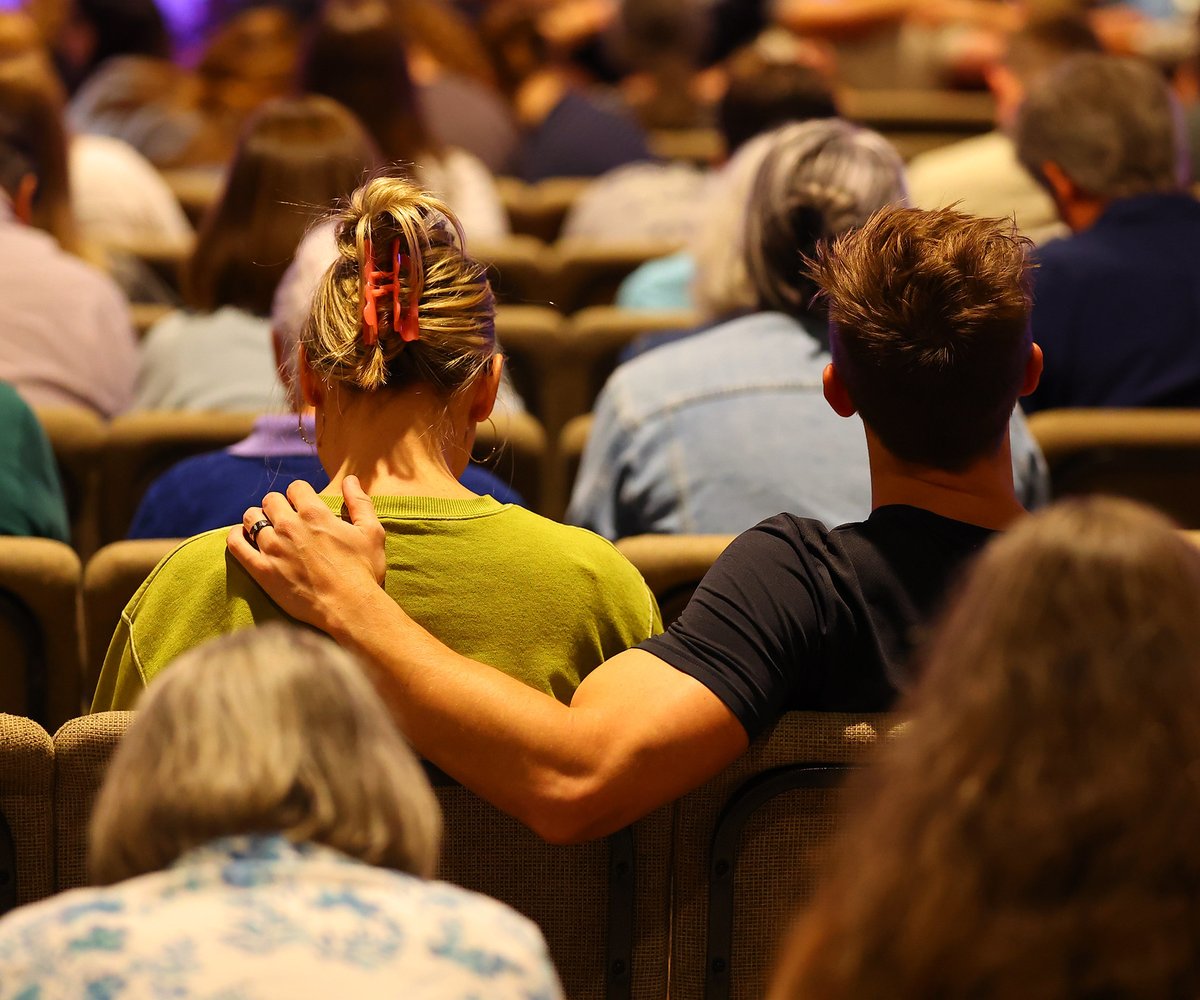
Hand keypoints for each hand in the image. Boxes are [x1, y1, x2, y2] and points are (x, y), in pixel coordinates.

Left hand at [227, 476, 386, 632]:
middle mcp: (289, 525)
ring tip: (268, 531)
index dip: (301, 495)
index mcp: (315, 513)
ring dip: (259, 519)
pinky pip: (235, 544)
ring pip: (252, 517)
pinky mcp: (261, 569)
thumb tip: (350, 479)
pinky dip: (236, 536)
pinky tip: (243, 537)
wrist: (349, 608)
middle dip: (279, 506)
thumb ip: (359, 502)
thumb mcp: (371, 532)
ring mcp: (272, 547)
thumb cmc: (363, 571)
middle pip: (271, 500)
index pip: (296, 488)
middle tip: (287, 521)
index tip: (304, 507)